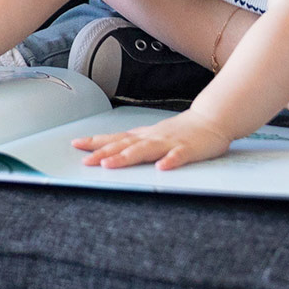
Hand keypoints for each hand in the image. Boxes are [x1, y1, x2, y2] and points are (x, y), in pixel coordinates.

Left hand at [72, 111, 234, 170]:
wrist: (213, 119)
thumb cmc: (183, 130)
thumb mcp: (155, 136)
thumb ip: (136, 143)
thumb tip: (112, 149)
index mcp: (144, 136)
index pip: (116, 138)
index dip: (96, 142)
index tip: (76, 144)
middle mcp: (153, 138)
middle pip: (124, 145)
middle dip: (104, 153)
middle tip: (86, 161)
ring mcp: (170, 143)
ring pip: (145, 150)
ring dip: (126, 157)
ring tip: (109, 165)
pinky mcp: (188, 149)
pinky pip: (178, 156)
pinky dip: (170, 161)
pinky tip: (162, 168)